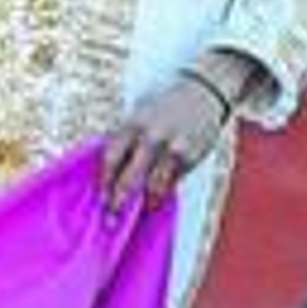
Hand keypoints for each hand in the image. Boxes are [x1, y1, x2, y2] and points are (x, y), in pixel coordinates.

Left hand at [101, 70, 233, 214]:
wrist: (205, 91)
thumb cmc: (168, 105)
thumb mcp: (141, 114)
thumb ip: (127, 140)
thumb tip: (112, 171)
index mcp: (134, 124)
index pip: (112, 157)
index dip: (105, 180)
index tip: (101, 197)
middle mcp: (152, 137)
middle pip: (130, 177)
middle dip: (119, 200)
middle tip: (113, 216)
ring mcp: (173, 149)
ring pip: (154, 186)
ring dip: (145, 201)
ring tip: (140, 209)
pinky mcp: (191, 158)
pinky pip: (173, 182)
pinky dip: (164, 192)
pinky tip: (158, 199)